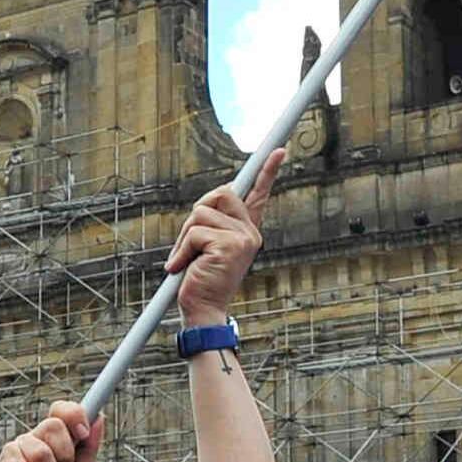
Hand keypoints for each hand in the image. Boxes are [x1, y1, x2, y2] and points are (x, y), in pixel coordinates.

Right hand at [0, 402, 100, 461]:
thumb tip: (99, 418)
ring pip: (41, 452)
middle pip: (53, 425)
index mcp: (54, 442)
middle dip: (65, 460)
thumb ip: (88, 450)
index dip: (73, 414)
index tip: (83, 432)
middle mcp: (34, 442)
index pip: (61, 411)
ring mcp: (16, 452)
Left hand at [164, 149, 282, 326]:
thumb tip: (204, 206)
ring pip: (201, 213)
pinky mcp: (230, 246)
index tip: (279, 151)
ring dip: (184, 237)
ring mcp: (243, 239)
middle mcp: (250, 233)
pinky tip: (183, 268)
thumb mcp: (205, 247)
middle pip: (220, 193)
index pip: (258, 194)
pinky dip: (181, 250)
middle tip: (189, 244)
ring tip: (186, 261)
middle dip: (196, 215)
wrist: (202, 311)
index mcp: (246, 231)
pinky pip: (195, 232)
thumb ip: (210, 225)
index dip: (268, 171)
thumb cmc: (200, 280)